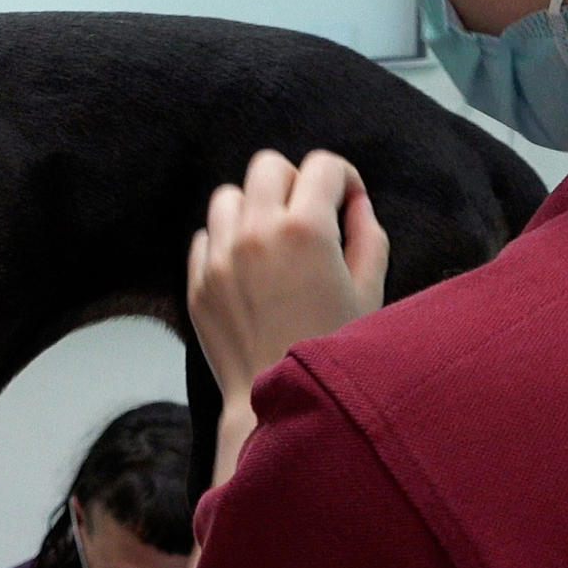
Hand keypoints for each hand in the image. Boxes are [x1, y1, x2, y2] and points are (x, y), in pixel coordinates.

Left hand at [187, 150, 387, 409]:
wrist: (277, 402)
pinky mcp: (197, 281)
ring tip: (274, 241)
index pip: (321, 165)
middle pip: (268, 166)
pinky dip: (226, 242)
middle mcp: (256, 233)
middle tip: (309, 217)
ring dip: (254, 207)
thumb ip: (368, 234)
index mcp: (306, 229)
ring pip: (228, 195)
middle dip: (294, 182)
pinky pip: (206, 237)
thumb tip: (354, 203)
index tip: (346, 201)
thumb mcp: (370, 290)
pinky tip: (249, 270)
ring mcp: (220, 257)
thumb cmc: (332, 348)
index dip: (342, 178)